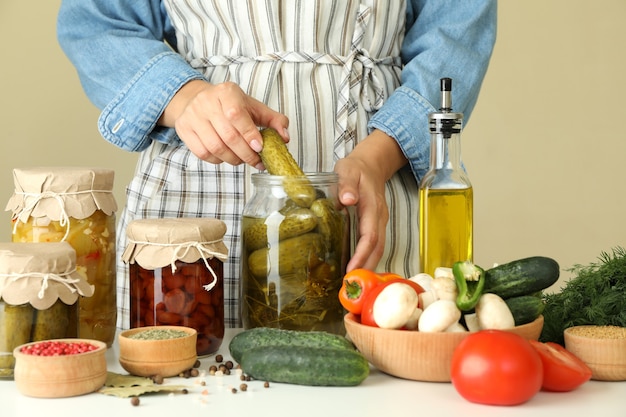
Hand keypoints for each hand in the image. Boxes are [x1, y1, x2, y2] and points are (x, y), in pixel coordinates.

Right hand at [158, 80, 288, 167]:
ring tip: (243, 159)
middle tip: (256, 161)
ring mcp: (193, 116)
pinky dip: (218, 160)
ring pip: (215, 147)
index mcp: (226, 92)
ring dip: (233, 159)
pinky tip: (226, 157)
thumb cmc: (230, 105)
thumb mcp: (253, 107)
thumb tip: (285, 137)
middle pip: (228, 136)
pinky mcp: (184, 130)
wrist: (197, 100)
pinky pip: (203, 153)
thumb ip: (274, 120)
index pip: (236, 115)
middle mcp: (207, 102)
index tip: (260, 147)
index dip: (249, 134)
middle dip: (246, 153)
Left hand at [334, 130, 407, 270]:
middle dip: (366, 268)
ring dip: (368, 266)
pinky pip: (375, 245)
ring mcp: (380, 221)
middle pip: (377, 248)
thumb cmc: (356, 168)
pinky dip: (368, 259)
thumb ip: (345, 184)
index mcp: (372, 206)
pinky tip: (358, 269)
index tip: (351, 269)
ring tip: (354, 283)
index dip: (361, 255)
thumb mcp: (347, 170)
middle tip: (352, 285)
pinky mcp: (376, 224)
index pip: (369, 236)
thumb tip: (347, 200)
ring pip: (378, 249)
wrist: (372, 163)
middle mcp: (379, 217)